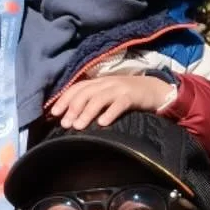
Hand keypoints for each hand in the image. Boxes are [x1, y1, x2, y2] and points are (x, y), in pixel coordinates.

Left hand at [46, 74, 175, 130]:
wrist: (156, 90)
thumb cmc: (128, 96)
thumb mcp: (108, 96)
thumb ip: (93, 102)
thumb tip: (71, 118)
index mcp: (99, 82)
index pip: (77, 88)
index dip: (64, 99)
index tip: (53, 113)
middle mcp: (107, 83)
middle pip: (86, 93)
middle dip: (73, 107)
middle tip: (65, 123)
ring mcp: (120, 88)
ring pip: (99, 98)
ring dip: (87, 112)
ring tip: (78, 126)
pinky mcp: (133, 96)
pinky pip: (120, 104)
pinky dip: (110, 113)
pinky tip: (102, 124)